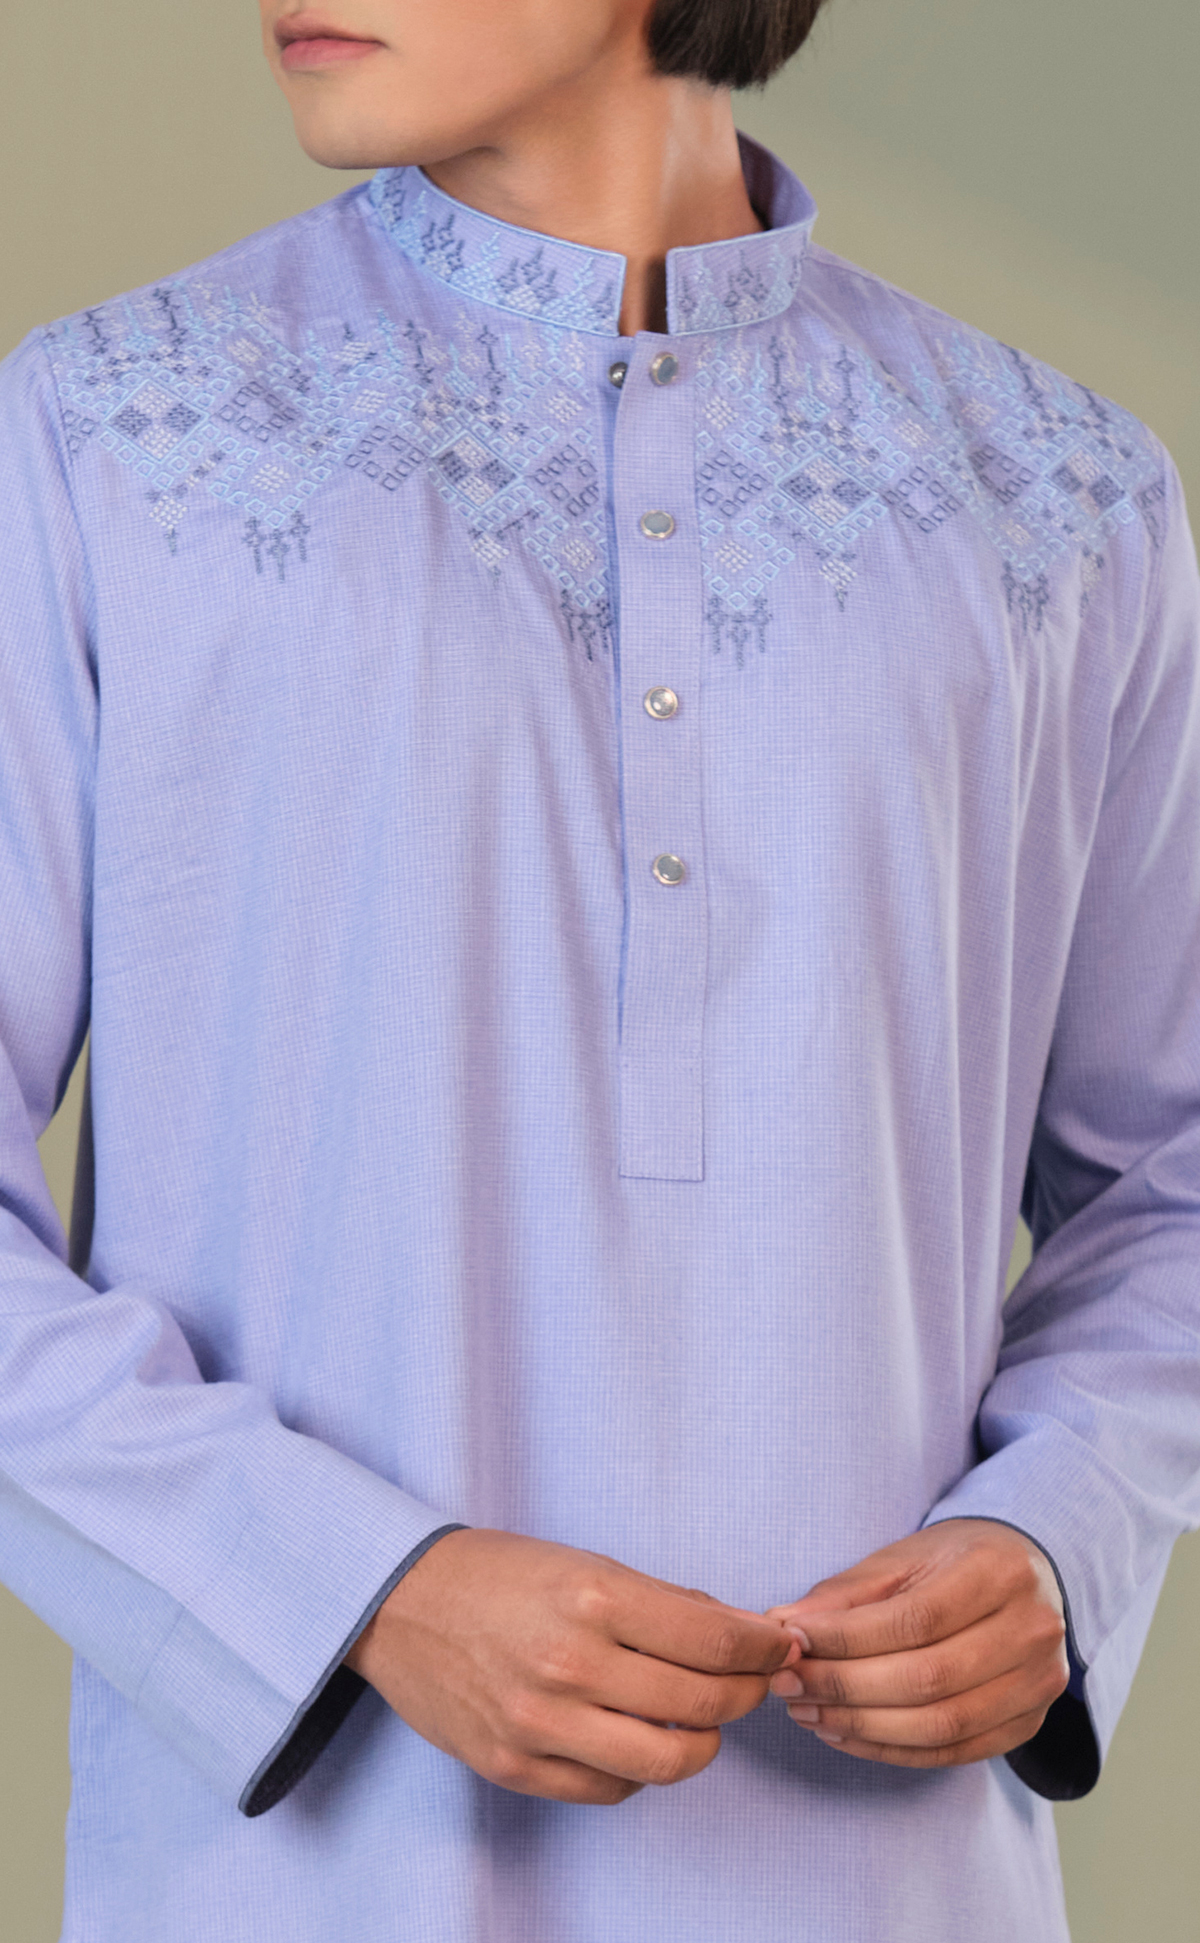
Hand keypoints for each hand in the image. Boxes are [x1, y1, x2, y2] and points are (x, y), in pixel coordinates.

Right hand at [347, 1528, 799, 1803]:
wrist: (399, 1603)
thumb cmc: (499, 1574)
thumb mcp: (587, 1563)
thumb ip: (666, 1602)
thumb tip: (743, 1633)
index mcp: (594, 1596)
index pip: (717, 1640)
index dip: (765, 1648)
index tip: (780, 1645)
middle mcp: (570, 1663)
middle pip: (704, 1706)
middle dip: (747, 1694)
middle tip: (753, 1681)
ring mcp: (541, 1724)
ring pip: (669, 1762)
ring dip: (702, 1742)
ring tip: (700, 1717)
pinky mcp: (516, 1767)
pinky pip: (612, 1788)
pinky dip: (639, 1767)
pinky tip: (635, 1735)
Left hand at [765, 1519, 1068, 1769]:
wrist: (1025, 1575)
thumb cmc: (953, 1561)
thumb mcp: (901, 1557)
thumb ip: (845, 1594)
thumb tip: (783, 1627)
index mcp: (1000, 1572)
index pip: (916, 1619)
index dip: (847, 1639)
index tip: (792, 1643)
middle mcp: (1031, 1629)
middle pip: (928, 1678)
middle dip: (845, 1687)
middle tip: (789, 1685)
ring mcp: (1039, 1683)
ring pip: (941, 1724)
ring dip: (862, 1726)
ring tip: (808, 1711)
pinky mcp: (1029, 1724)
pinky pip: (954, 1752)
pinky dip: (892, 1751)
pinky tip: (845, 1734)